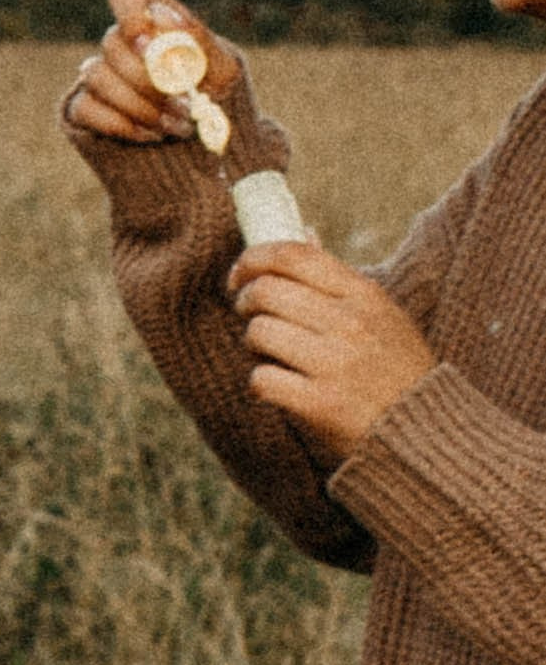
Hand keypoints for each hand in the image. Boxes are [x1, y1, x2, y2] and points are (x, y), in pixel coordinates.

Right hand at [64, 0, 242, 143]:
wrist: (211, 145)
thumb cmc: (219, 99)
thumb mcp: (224, 69)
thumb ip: (197, 40)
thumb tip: (158, 15)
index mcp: (157, 19)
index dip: (129, 12)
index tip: (147, 42)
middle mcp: (124, 42)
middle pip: (112, 42)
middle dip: (148, 79)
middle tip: (184, 106)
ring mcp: (102, 74)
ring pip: (96, 76)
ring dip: (139, 106)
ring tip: (176, 126)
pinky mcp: (87, 107)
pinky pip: (85, 108)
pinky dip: (121, 125)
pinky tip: (150, 135)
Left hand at [228, 243, 435, 461]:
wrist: (424, 432)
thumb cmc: (395, 369)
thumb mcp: (382, 314)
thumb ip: (338, 279)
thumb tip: (302, 232)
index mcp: (365, 295)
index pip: (294, 256)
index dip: (254, 258)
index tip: (240, 272)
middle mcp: (350, 323)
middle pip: (266, 291)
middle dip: (245, 300)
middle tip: (248, 313)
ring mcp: (334, 364)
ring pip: (258, 332)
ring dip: (252, 342)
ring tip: (269, 352)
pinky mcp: (319, 403)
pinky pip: (261, 378)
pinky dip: (261, 382)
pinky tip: (278, 385)